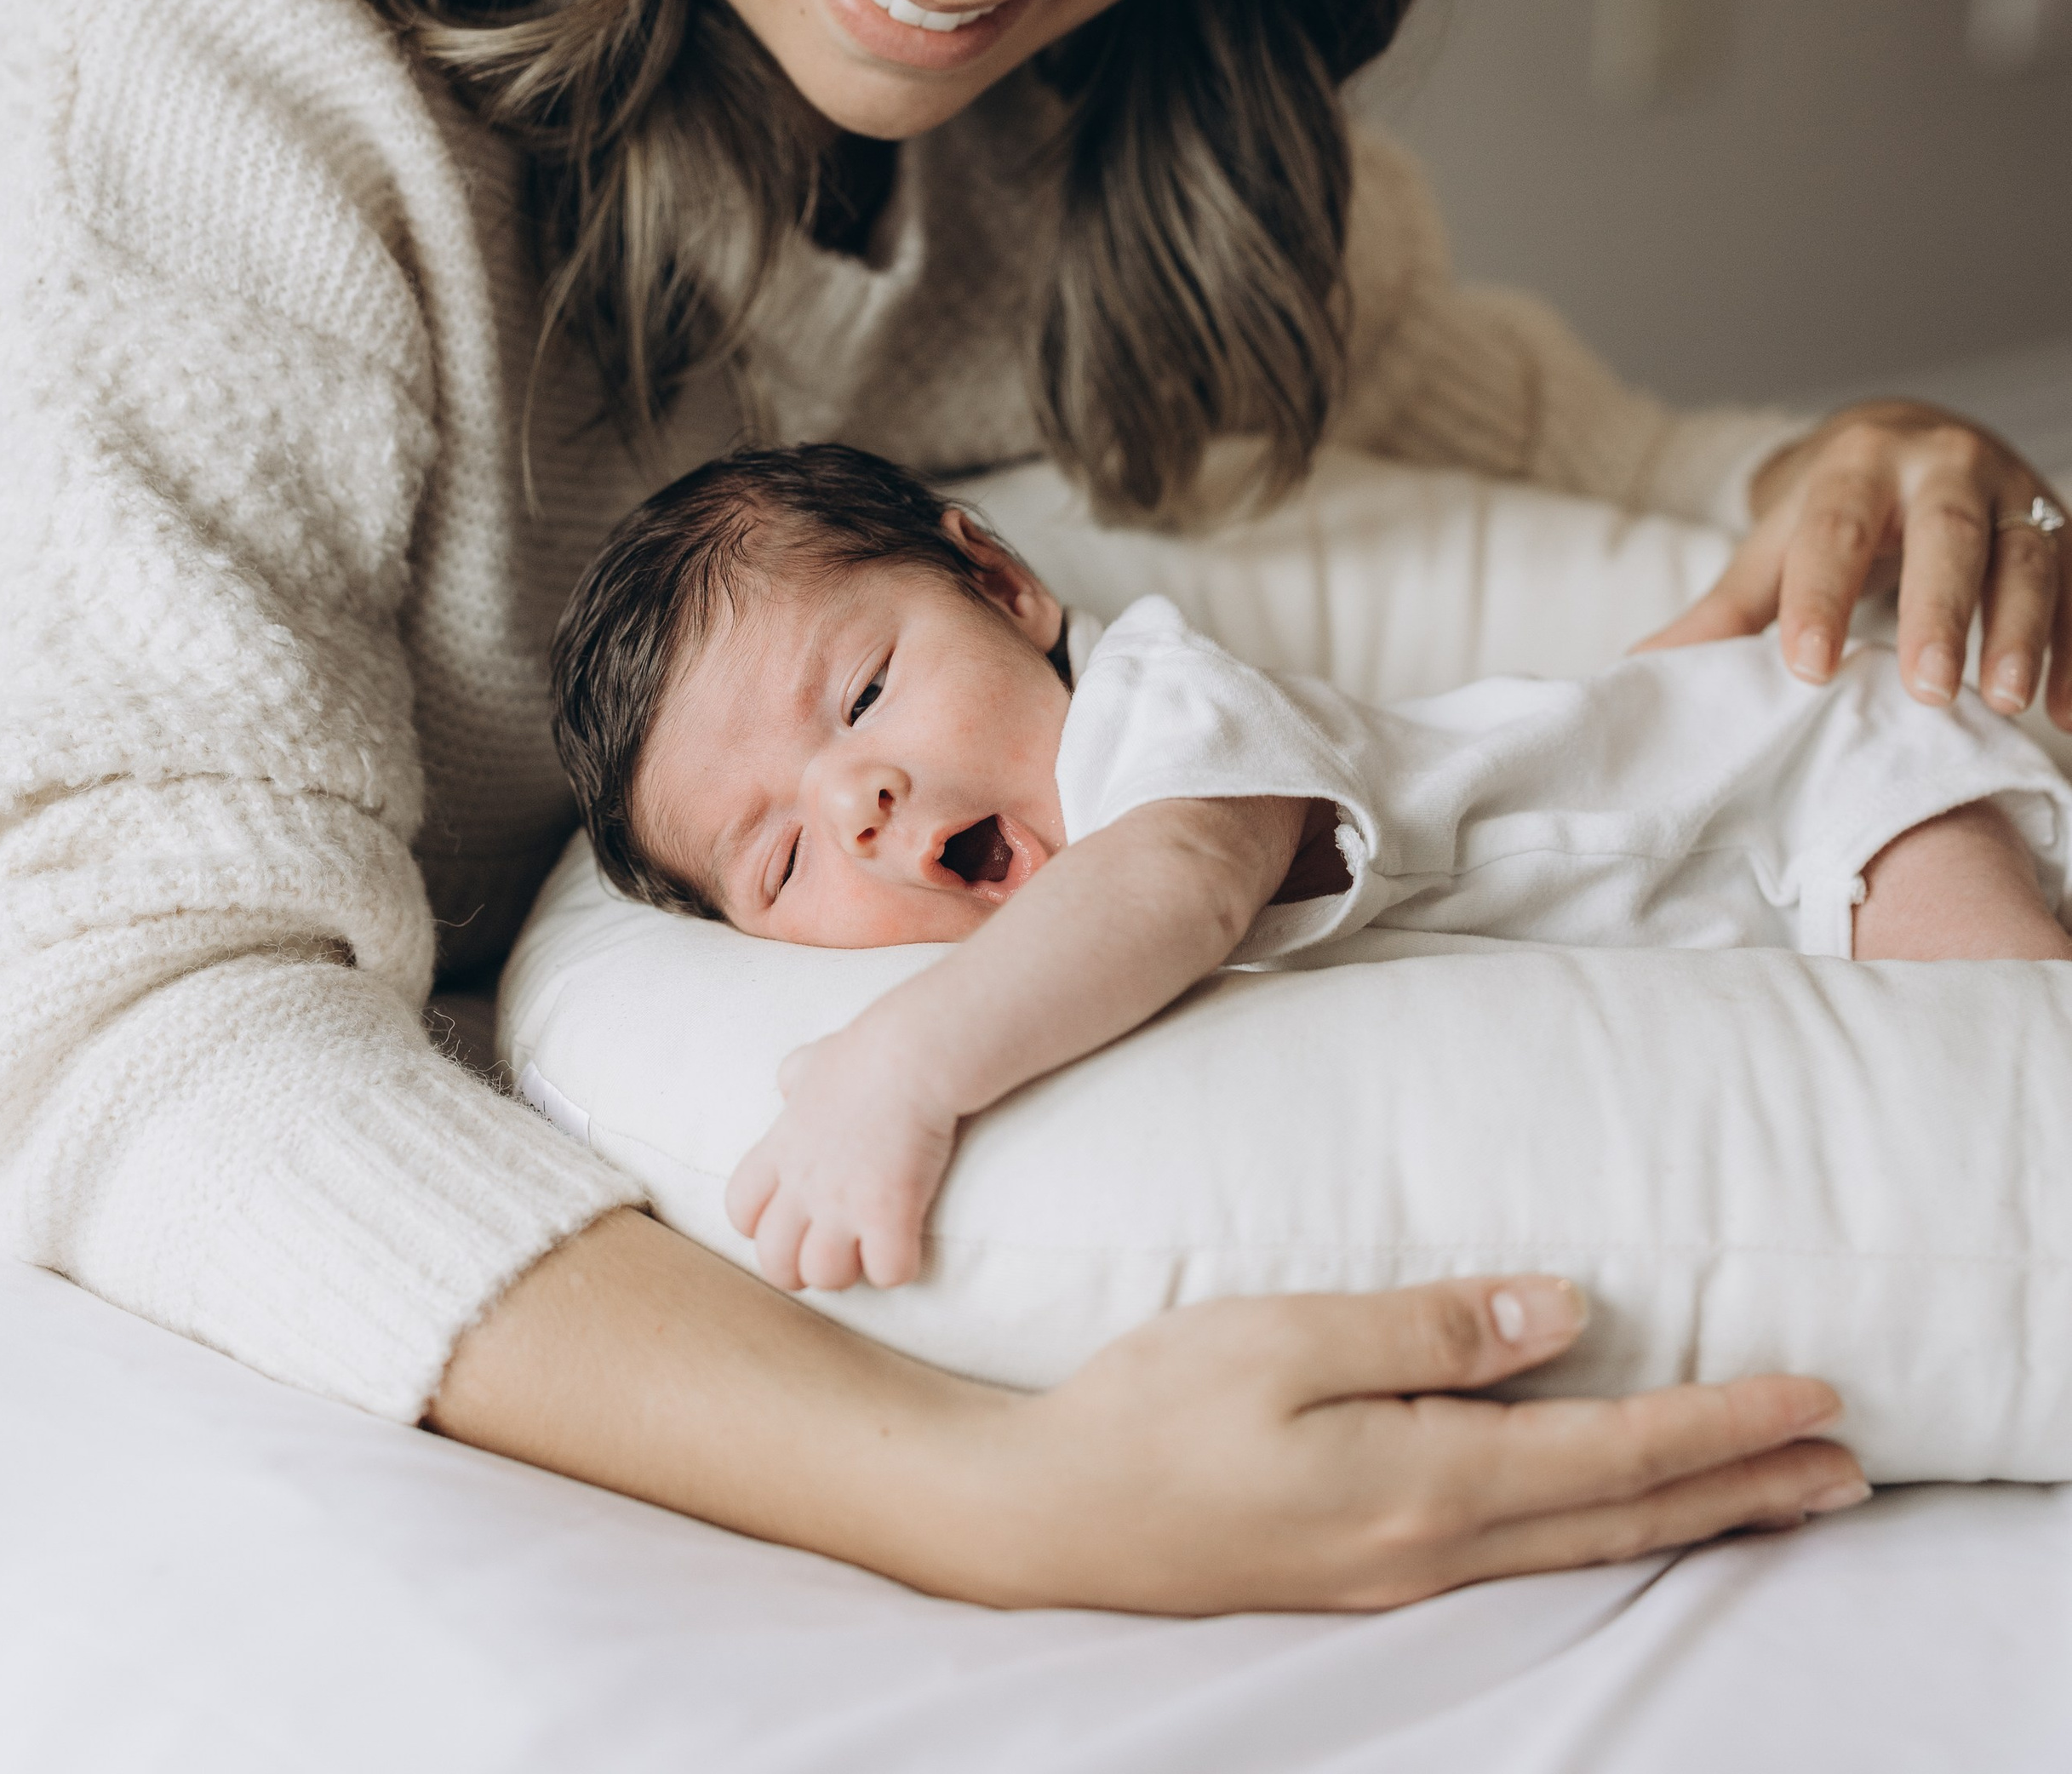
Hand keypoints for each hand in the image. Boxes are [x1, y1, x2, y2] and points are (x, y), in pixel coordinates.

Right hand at [433, 1213, 1868, 1608]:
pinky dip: (1605, 1530)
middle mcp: (1432, 1547)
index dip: (1723, 1424)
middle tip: (1848, 1464)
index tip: (1816, 1394)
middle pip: (1624, 1519)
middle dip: (1743, 1488)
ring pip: (1582, 1546)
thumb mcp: (1284, 1336)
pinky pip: (1525, 1553)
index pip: (1613, 1455)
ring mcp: (1399, 1574)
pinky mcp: (1365, 1572)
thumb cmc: (1150, 1407)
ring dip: (1690, 1517)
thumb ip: (1430, 1328)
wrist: (1039, 1514)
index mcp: (1423, 1483)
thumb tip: (1570, 1312)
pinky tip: (1613, 1513)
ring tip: (1774, 1494)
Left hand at [726, 1027, 960, 1291]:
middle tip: (830, 1250)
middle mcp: (804, 1184)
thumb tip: (788, 1086)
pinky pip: (886, 1274)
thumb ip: (794, 1078)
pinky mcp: (889, 1215)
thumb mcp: (814, 1060)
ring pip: (826, 1277)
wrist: (912, 1053)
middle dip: (799, 1268)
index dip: (761, 1225)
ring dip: (851, 1271)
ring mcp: (844, 1205)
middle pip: (774, 1262)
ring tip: (870, 1247)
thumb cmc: (868, 1052)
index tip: (792, 1218)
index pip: (740, 1210)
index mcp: (782, 1149)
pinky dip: (899, 1266)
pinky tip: (908, 1242)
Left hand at [1640, 399, 2069, 724]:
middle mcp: (1942, 466)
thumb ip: (1727, 608)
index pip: (1835, 529)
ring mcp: (2012, 492)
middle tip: (1928, 688)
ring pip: (2028, 556)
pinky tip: (2064, 714)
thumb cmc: (1837, 508)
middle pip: (1947, 533)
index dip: (1821, 597)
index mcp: (1857, 464)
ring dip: (2021, 630)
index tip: (1806, 666)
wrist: (1911, 438)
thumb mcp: (1779, 542)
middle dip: (1940, 610)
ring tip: (2003, 701)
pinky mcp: (2062, 528)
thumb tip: (1643, 666)